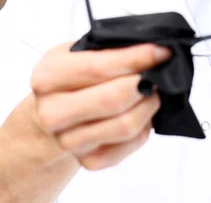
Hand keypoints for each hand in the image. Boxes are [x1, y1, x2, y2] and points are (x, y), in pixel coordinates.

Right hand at [31, 43, 170, 170]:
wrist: (55, 111)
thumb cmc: (75, 74)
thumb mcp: (81, 51)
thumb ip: (110, 49)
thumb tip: (153, 49)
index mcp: (47, 76)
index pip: (100, 67)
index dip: (136, 58)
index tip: (162, 50)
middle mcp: (52, 113)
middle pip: (113, 100)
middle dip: (145, 83)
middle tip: (160, 71)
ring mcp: (68, 141)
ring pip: (126, 125)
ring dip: (148, 104)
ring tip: (153, 89)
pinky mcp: (89, 161)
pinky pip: (131, 143)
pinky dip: (145, 125)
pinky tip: (143, 111)